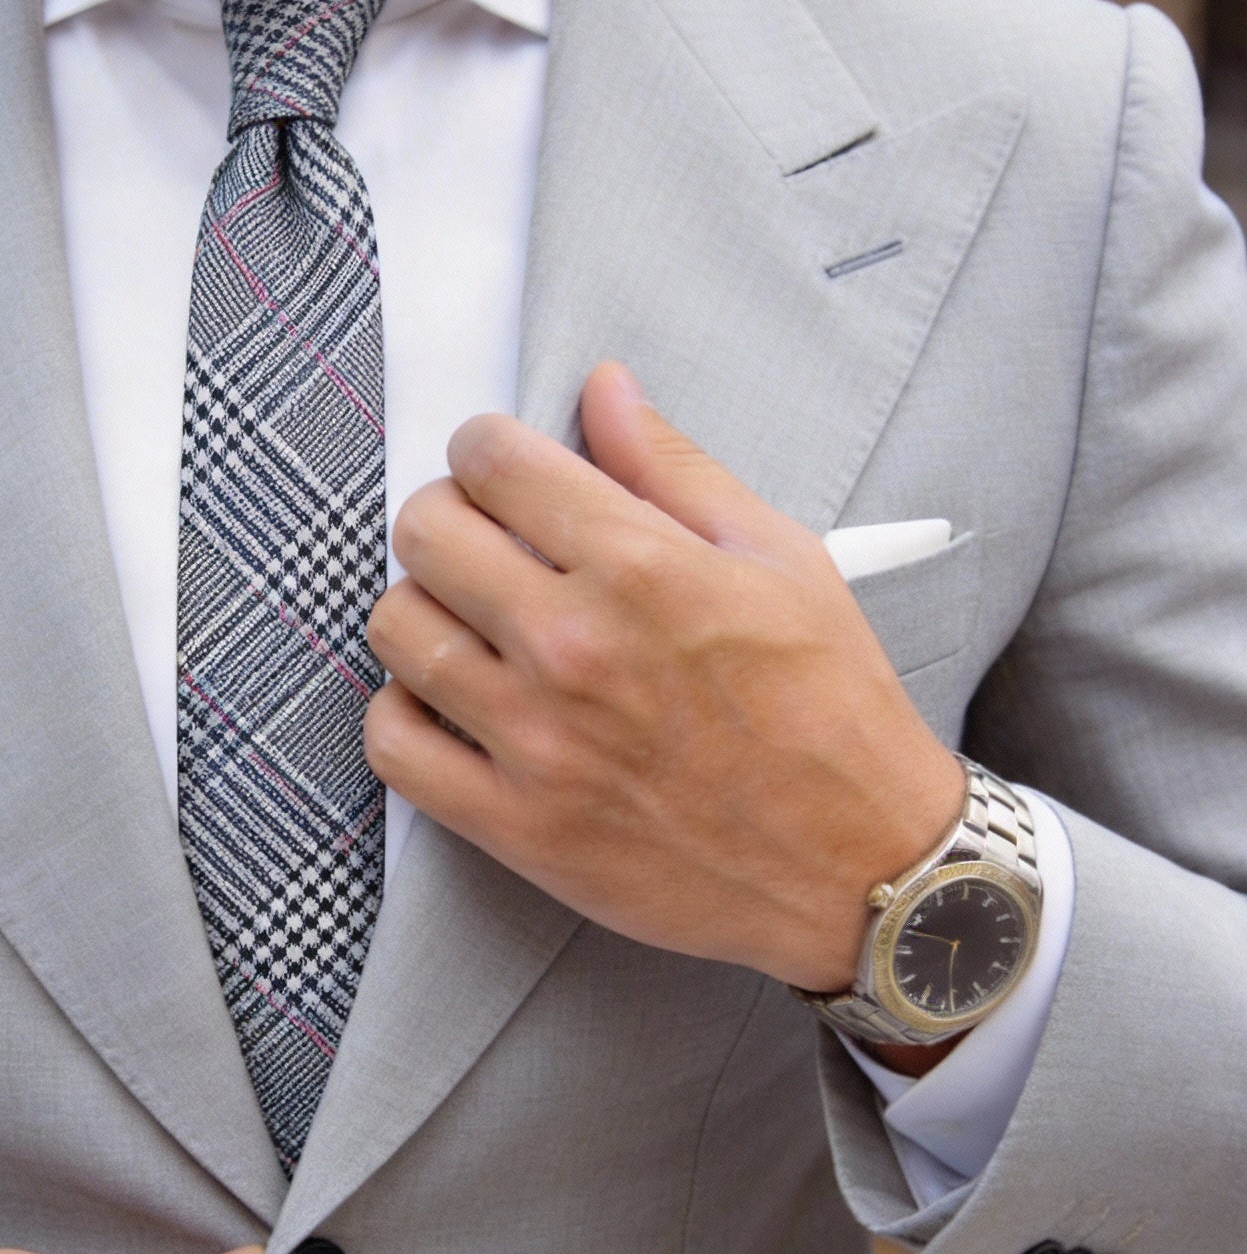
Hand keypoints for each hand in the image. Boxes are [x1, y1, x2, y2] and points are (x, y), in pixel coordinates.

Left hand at [362, 361, 962, 994]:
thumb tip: (602, 387)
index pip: (491, 460)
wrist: (860, 866)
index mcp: (640, 567)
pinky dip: (404, 714)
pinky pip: (392, 743)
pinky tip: (449, 704)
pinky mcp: (514, 824)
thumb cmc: (831, 708)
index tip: (502, 472)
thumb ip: (673, 468)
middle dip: (447, 518)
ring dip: (422, 611)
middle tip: (484, 544)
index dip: (486, 450)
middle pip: (425, 533)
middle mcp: (572, 646)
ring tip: (469, 625)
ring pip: (395, 629)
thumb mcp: (780, 558)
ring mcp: (534, 740)